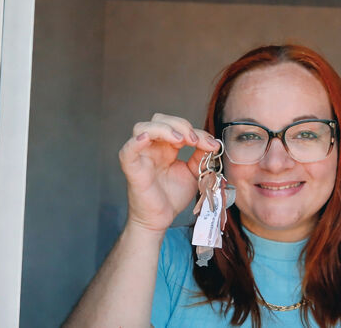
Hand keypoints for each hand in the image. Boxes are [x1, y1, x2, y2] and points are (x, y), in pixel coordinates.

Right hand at [118, 113, 219, 232]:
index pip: (178, 127)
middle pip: (159, 120)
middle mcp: (152, 148)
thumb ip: (201, 156)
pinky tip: (147, 138)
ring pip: (143, 127)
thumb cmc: (172, 196)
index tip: (212, 145)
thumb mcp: (194, 173)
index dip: (196, 131)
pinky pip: (127, 150)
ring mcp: (140, 156)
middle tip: (194, 140)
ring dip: (164, 129)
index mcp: (166, 147)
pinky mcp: (132, 169)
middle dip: (180, 125)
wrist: (160, 220)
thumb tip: (213, 142)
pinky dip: (136, 141)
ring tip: (180, 140)